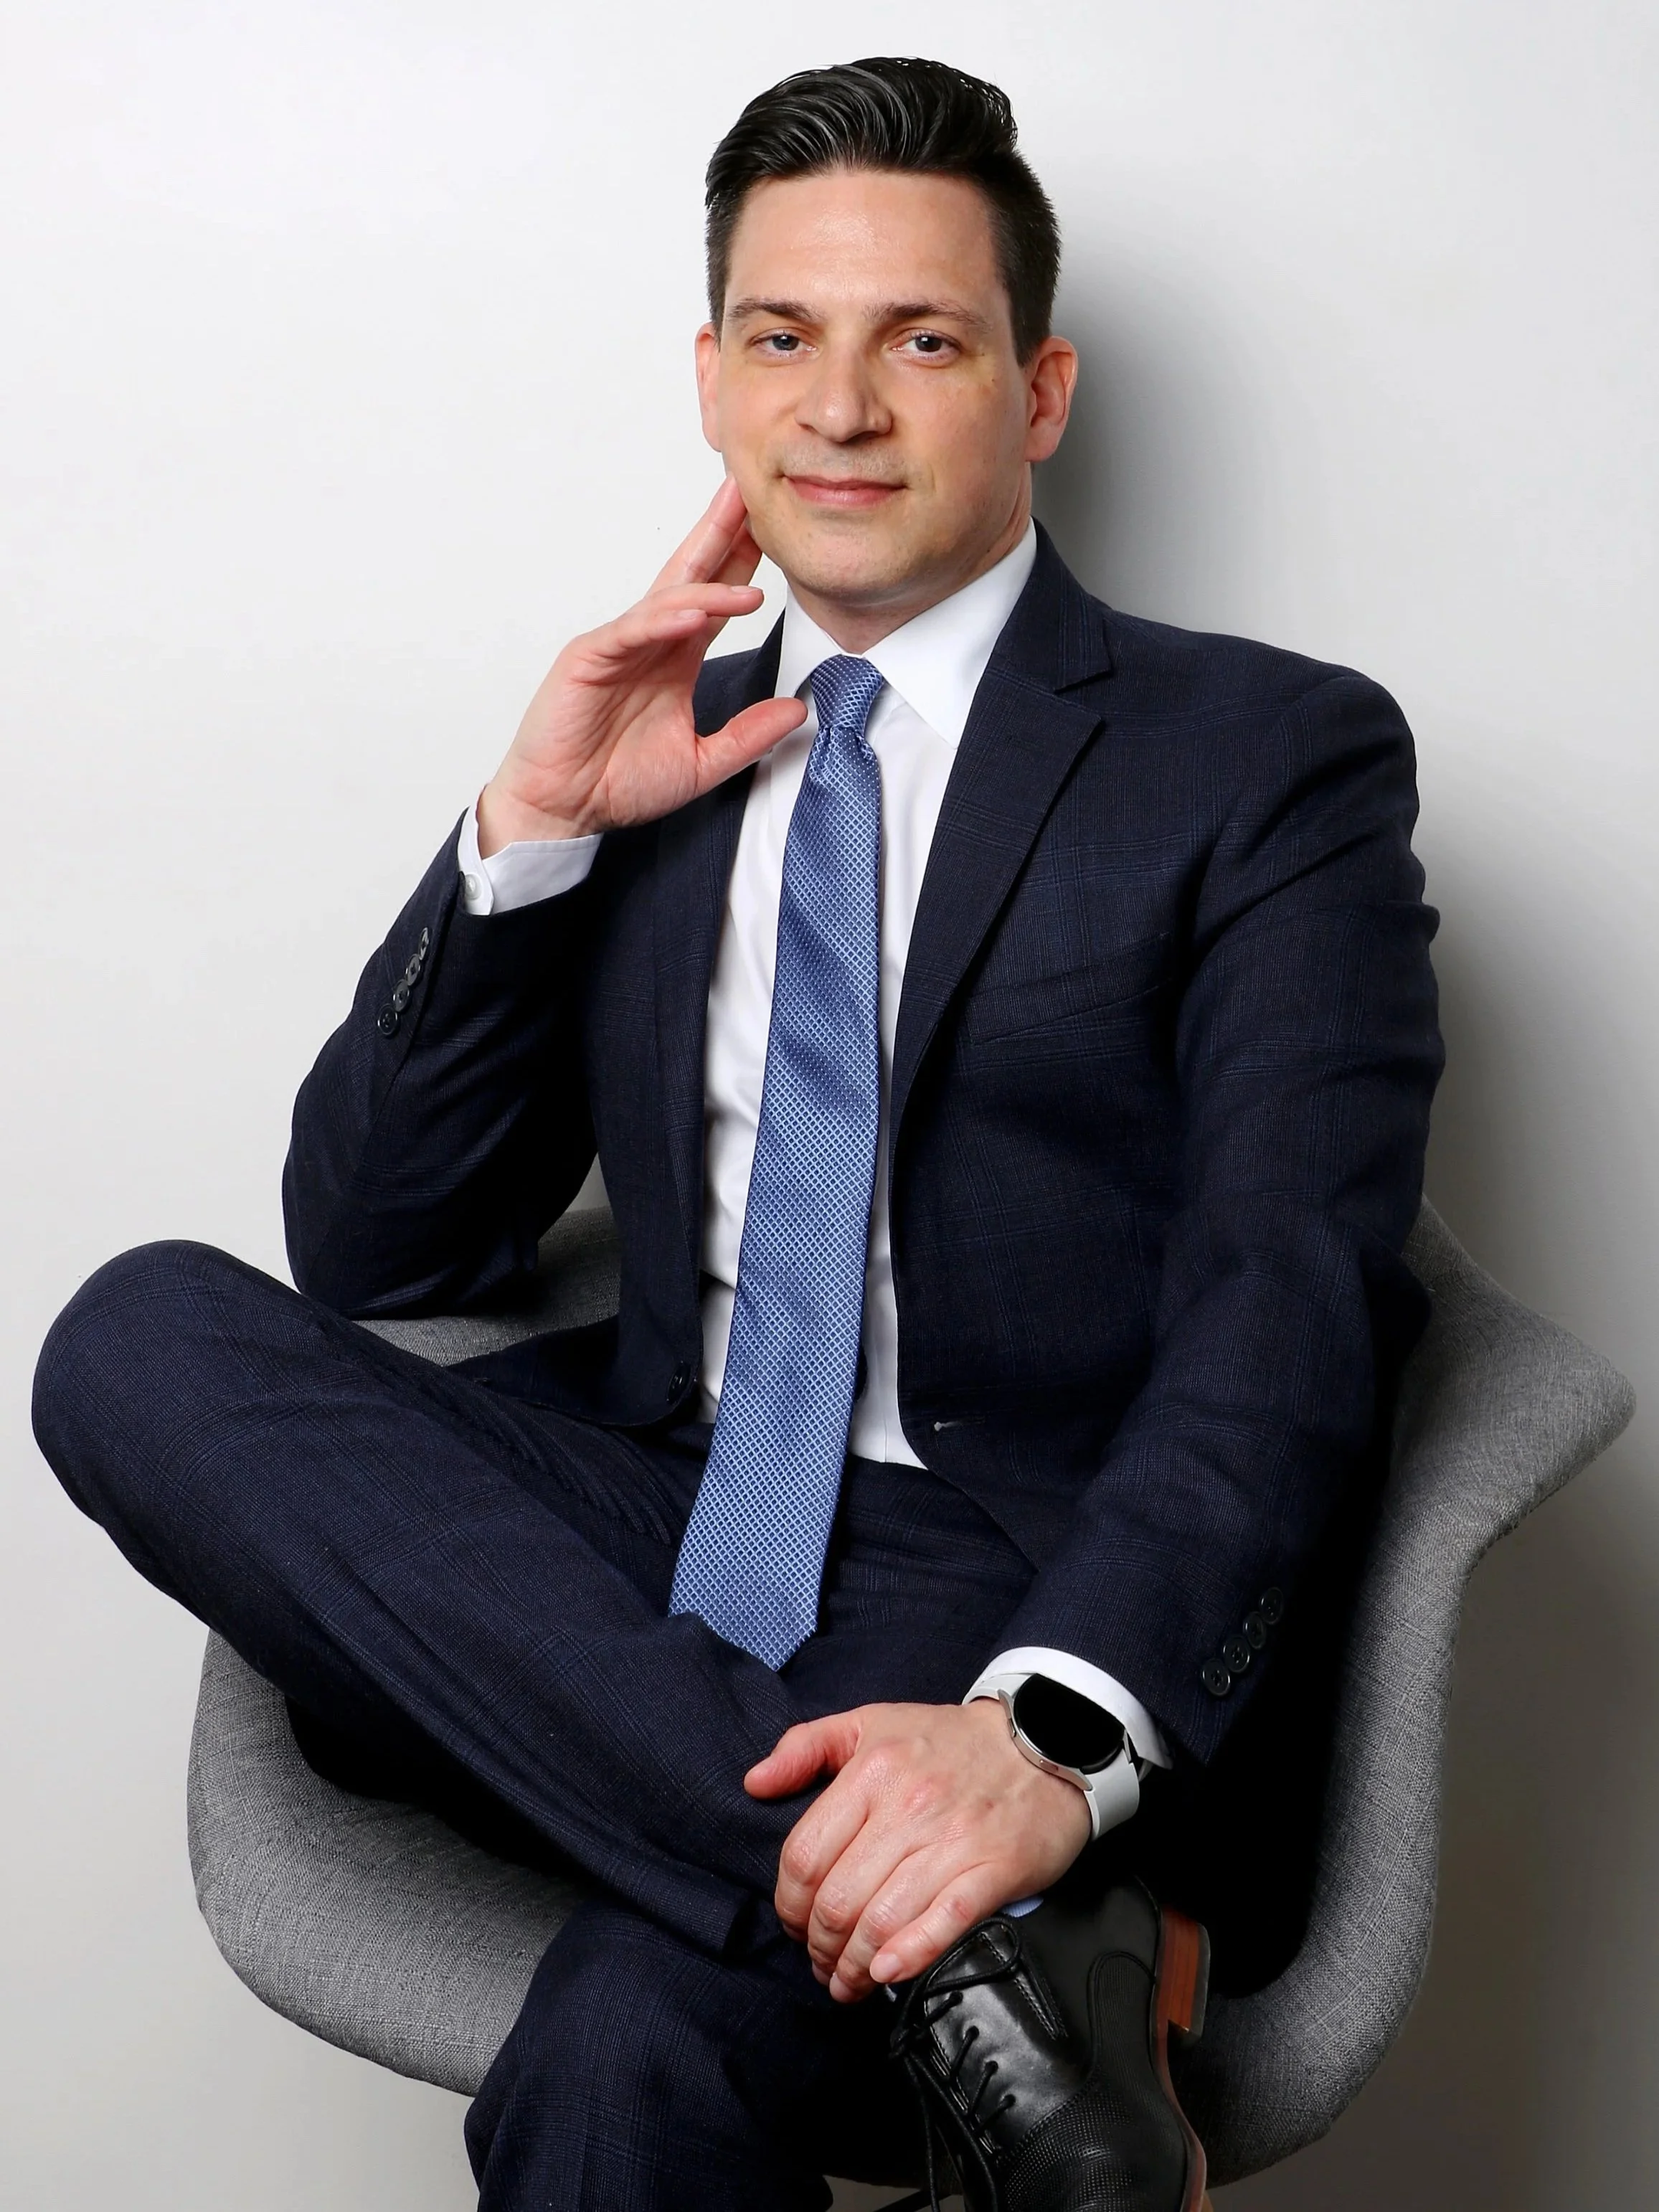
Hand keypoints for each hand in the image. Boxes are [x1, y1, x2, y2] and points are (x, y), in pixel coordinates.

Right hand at [477, 478, 806, 852]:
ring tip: (750, 575)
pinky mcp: (589, 659)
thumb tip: (798, 711)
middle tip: (750, 493)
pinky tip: (694, 613)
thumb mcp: (701, 763)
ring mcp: (618, 645)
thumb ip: (748, 736)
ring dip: (708, 584)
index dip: (742, 565)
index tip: (776, 530)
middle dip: (721, 534)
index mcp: (675, 658)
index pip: (715, 600)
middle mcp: (649, 642)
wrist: (563, 810)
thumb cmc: (617, 783)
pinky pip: (631, 631)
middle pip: (690, 575)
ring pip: (667, 599)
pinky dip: (663, 620)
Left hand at [745, 1698, 1091, 2004]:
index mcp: (872, 1771)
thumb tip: (755, 1783)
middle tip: (819, 1961)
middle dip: (817, 1945)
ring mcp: (952, 1841)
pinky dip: (908, 1957)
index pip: (805, 1856)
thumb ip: (806, 1746)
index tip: (794, 1923)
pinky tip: (885, 1974)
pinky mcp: (993, 1870)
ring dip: (852, 1967)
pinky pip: (943, 1923)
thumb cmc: (949, 1740)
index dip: (789, 1903)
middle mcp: (908, 1807)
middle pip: (837, 1899)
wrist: (1044, 1740)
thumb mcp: (871, 1722)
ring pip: (882, 1921)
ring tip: (846, 1981)